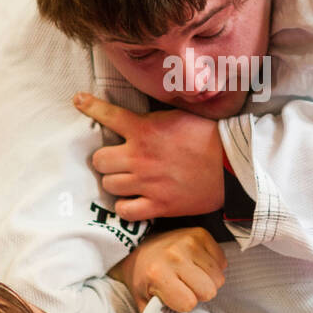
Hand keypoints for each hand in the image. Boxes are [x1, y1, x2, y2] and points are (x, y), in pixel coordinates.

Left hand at [73, 93, 225, 220]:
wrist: (232, 165)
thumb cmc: (209, 137)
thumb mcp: (177, 117)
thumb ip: (152, 119)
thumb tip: (137, 118)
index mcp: (144, 130)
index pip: (108, 115)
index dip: (90, 106)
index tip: (79, 101)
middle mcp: (140, 157)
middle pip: (99, 160)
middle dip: (106, 159)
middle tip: (117, 160)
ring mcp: (147, 183)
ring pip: (109, 185)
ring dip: (116, 182)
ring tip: (128, 180)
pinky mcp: (159, 205)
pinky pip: (125, 211)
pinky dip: (126, 206)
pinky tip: (134, 200)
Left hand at [110, 227, 227, 312]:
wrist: (139, 244)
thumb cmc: (143, 276)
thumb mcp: (142, 301)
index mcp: (158, 274)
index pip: (189, 303)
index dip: (184, 304)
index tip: (175, 297)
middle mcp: (174, 256)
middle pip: (209, 290)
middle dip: (199, 294)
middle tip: (186, 287)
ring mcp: (189, 242)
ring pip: (218, 277)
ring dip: (207, 280)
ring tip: (191, 275)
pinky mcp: (201, 234)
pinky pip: (222, 261)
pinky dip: (213, 266)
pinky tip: (197, 264)